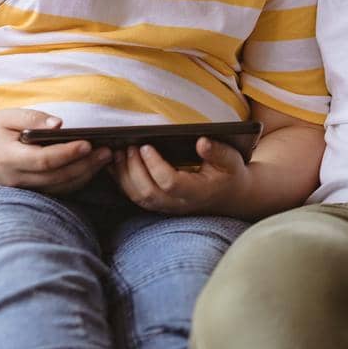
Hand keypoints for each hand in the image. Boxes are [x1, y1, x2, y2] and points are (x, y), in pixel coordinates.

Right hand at [0, 109, 111, 194]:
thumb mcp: (5, 117)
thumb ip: (32, 118)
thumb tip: (59, 124)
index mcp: (9, 158)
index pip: (43, 160)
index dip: (68, 153)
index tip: (88, 142)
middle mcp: (16, 178)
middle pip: (57, 176)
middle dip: (86, 165)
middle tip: (108, 151)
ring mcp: (23, 190)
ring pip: (60, 186)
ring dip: (85, 174)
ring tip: (106, 157)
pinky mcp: (29, 192)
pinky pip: (57, 190)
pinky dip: (76, 180)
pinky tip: (92, 167)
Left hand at [111, 138, 249, 215]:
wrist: (231, 197)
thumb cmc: (230, 175)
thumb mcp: (232, 161)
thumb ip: (218, 152)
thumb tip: (202, 141)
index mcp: (198, 192)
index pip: (170, 183)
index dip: (154, 165)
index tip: (146, 146)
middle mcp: (180, 204)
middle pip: (148, 192)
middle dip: (134, 168)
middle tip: (128, 146)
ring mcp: (168, 207)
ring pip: (138, 197)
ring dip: (124, 175)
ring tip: (118, 152)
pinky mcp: (159, 205)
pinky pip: (135, 197)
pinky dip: (122, 181)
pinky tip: (116, 164)